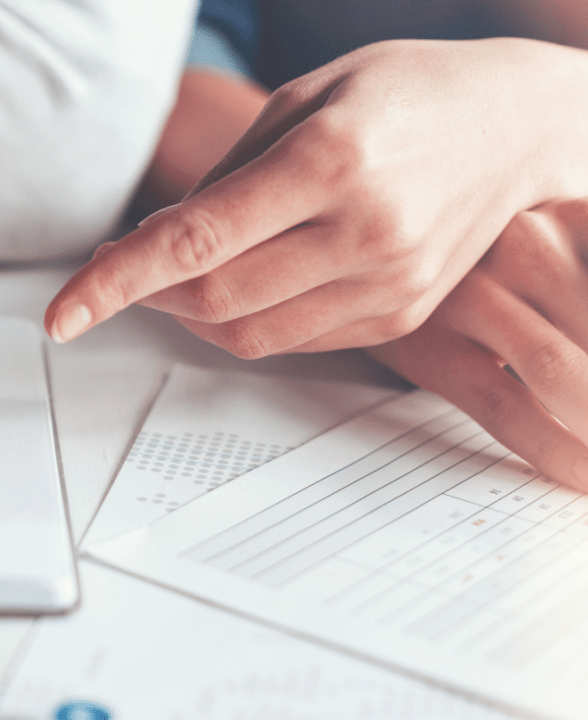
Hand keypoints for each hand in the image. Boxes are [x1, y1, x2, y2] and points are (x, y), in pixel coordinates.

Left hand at [46, 38, 587, 355]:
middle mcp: (363, 233)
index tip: (61, 314)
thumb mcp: (305, 98)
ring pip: (246, 333)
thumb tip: (157, 240)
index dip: (113, 283)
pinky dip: (242, 320)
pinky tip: (237, 281)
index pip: (192, 243)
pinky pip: (292, 339)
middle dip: (143, 292)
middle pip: (210, 299)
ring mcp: (388, 284)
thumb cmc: (407, 92)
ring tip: (171, 273)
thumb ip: (226, 174)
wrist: (521, 126)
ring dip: (187, 312)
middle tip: (113, 265)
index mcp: (330, 162)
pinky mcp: (400, 315)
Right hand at [368, 198, 587, 491]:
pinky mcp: (428, 347)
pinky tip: (587, 481)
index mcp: (572, 208)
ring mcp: (471, 296)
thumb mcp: (553, 230)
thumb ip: (580, 269)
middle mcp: (524, 243)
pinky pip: (509, 411)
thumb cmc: (475, 242)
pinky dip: (563, 456)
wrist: (357, 235)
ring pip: (569, 378)